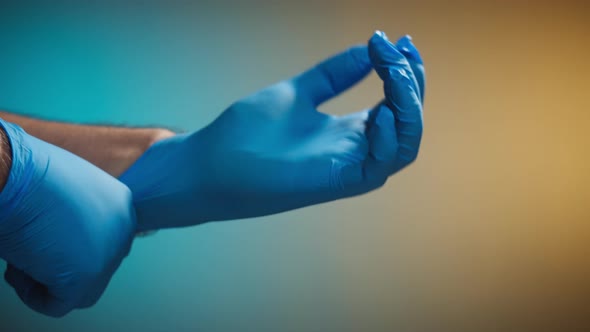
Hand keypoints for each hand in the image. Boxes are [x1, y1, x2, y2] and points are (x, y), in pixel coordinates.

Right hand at [0, 120, 135, 316]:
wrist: (15, 172)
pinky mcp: (85, 278)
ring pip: (82, 289)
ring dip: (49, 280)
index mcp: (121, 203)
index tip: (46, 238)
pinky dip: (33, 295)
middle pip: (98, 265)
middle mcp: (124, 228)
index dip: (73, 246)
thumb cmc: (28, 173)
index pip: (106, 240)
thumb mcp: (68, 190)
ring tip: (23, 257)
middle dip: (64, 264)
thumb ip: (80, 215)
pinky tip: (17, 270)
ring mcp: (108, 255)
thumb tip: (67, 243)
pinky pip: (58, 304)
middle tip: (33, 250)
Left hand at [120, 31, 424, 230]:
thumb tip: (368, 48)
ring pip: (405, 143)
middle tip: (399, 51)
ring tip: (394, 72)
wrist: (210, 165)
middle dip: (412, 83)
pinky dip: (391, 136)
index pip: (395, 105)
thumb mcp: (297, 92)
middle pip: (407, 122)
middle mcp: (355, 150)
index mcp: (347, 132)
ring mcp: (348, 168)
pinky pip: (382, 163)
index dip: (404, 74)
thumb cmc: (247, 134)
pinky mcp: (338, 182)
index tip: (398, 40)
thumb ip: (333, 75)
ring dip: (409, 106)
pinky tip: (380, 110)